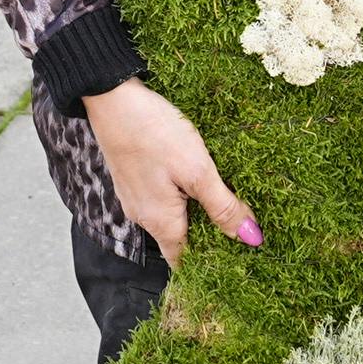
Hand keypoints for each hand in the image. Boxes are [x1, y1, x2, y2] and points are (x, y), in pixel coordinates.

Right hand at [82, 81, 257, 259]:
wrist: (112, 98)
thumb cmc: (155, 133)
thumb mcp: (198, 170)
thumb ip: (223, 206)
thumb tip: (250, 238)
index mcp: (161, 223)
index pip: (186, 262)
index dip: (212, 264)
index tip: (239, 259)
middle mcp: (144, 217)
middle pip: (179, 241)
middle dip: (208, 237)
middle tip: (241, 227)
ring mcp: (135, 198)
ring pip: (171, 218)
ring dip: (196, 214)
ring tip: (226, 202)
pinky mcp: (133, 178)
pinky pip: (161, 199)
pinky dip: (182, 197)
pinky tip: (196, 180)